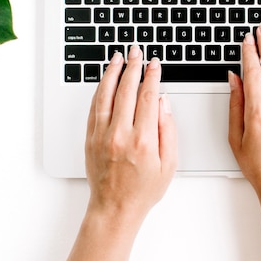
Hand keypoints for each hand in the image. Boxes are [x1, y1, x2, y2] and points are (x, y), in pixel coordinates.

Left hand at [84, 46, 177, 223]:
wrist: (115, 208)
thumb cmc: (143, 190)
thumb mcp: (170, 164)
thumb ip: (168, 130)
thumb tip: (163, 103)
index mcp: (143, 140)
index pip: (147, 98)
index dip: (152, 76)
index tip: (154, 64)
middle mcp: (120, 135)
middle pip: (126, 90)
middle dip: (132, 67)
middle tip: (136, 52)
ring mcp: (102, 136)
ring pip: (106, 95)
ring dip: (112, 73)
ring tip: (118, 57)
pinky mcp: (90, 138)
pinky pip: (94, 107)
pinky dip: (100, 90)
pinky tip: (105, 80)